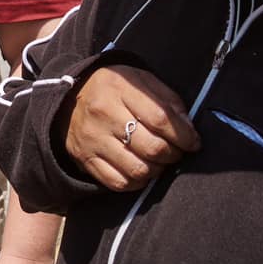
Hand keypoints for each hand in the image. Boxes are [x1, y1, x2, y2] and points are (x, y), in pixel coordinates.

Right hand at [61, 63, 199, 191]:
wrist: (69, 99)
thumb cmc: (113, 89)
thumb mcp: (140, 80)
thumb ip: (168, 100)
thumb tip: (189, 130)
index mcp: (120, 89)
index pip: (161, 119)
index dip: (184, 136)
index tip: (193, 142)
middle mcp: (104, 115)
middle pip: (151, 147)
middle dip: (173, 154)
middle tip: (176, 152)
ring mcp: (93, 140)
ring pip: (137, 169)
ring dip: (157, 170)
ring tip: (159, 161)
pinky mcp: (85, 159)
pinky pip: (118, 182)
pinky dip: (137, 182)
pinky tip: (141, 171)